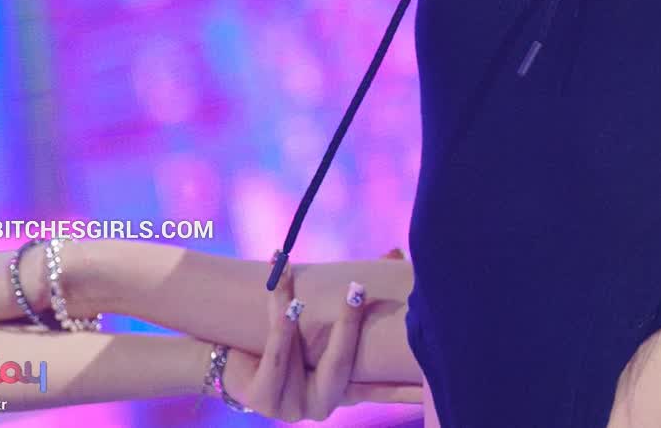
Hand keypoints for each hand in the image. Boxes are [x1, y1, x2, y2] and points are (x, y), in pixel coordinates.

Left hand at [218, 262, 422, 420]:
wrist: (228, 360)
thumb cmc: (284, 337)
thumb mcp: (319, 321)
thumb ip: (357, 298)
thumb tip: (395, 252)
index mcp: (343, 389)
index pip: (382, 389)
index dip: (408, 387)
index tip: (433, 377)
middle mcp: (323, 404)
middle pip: (343, 362)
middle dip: (350, 322)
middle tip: (357, 288)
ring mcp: (293, 407)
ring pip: (302, 351)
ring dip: (295, 307)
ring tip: (290, 272)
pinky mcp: (263, 399)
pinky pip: (276, 355)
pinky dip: (281, 325)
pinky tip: (286, 300)